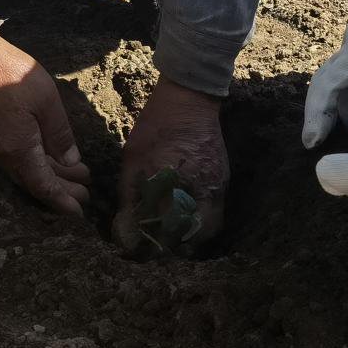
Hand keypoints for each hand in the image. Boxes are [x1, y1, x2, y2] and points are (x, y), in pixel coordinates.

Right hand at [0, 34, 90, 215]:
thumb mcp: (47, 101)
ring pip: (27, 172)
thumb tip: (72, 163)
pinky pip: (18, 161)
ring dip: (52, 176)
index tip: (79, 214)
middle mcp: (3, 155)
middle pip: (35, 182)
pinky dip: (38, 164)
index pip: (43, 186)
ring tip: (78, 176)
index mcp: (18, 149)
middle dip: (62, 190)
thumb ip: (60, 135)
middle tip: (87, 193)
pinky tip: (53, 160)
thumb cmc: (11, 73)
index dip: (62, 201)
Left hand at [113, 78, 227, 251]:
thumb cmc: (156, 125)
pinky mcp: (223, 176)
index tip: (144, 251)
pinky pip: (216, 208)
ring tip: (171, 232)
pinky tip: (182, 212)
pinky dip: (200, 217)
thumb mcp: (133, 158)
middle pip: (200, 236)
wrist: (189, 96)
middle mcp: (206, 188)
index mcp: (181, 184)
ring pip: (211, 224)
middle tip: (161, 246)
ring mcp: (219, 183)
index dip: (159, 246)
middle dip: (182, 245)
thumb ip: (129, 195)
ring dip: (193, 234)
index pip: (173, 231)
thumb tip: (124, 226)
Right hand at [302, 0, 347, 147]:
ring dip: (333, 103)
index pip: (327, 85)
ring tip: (333, 129)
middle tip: (312, 141)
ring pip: (335, 76)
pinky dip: (346, 91)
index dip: (317, 114)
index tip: (312, 141)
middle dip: (317, 111)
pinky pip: (346, 71)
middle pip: (323, 80)